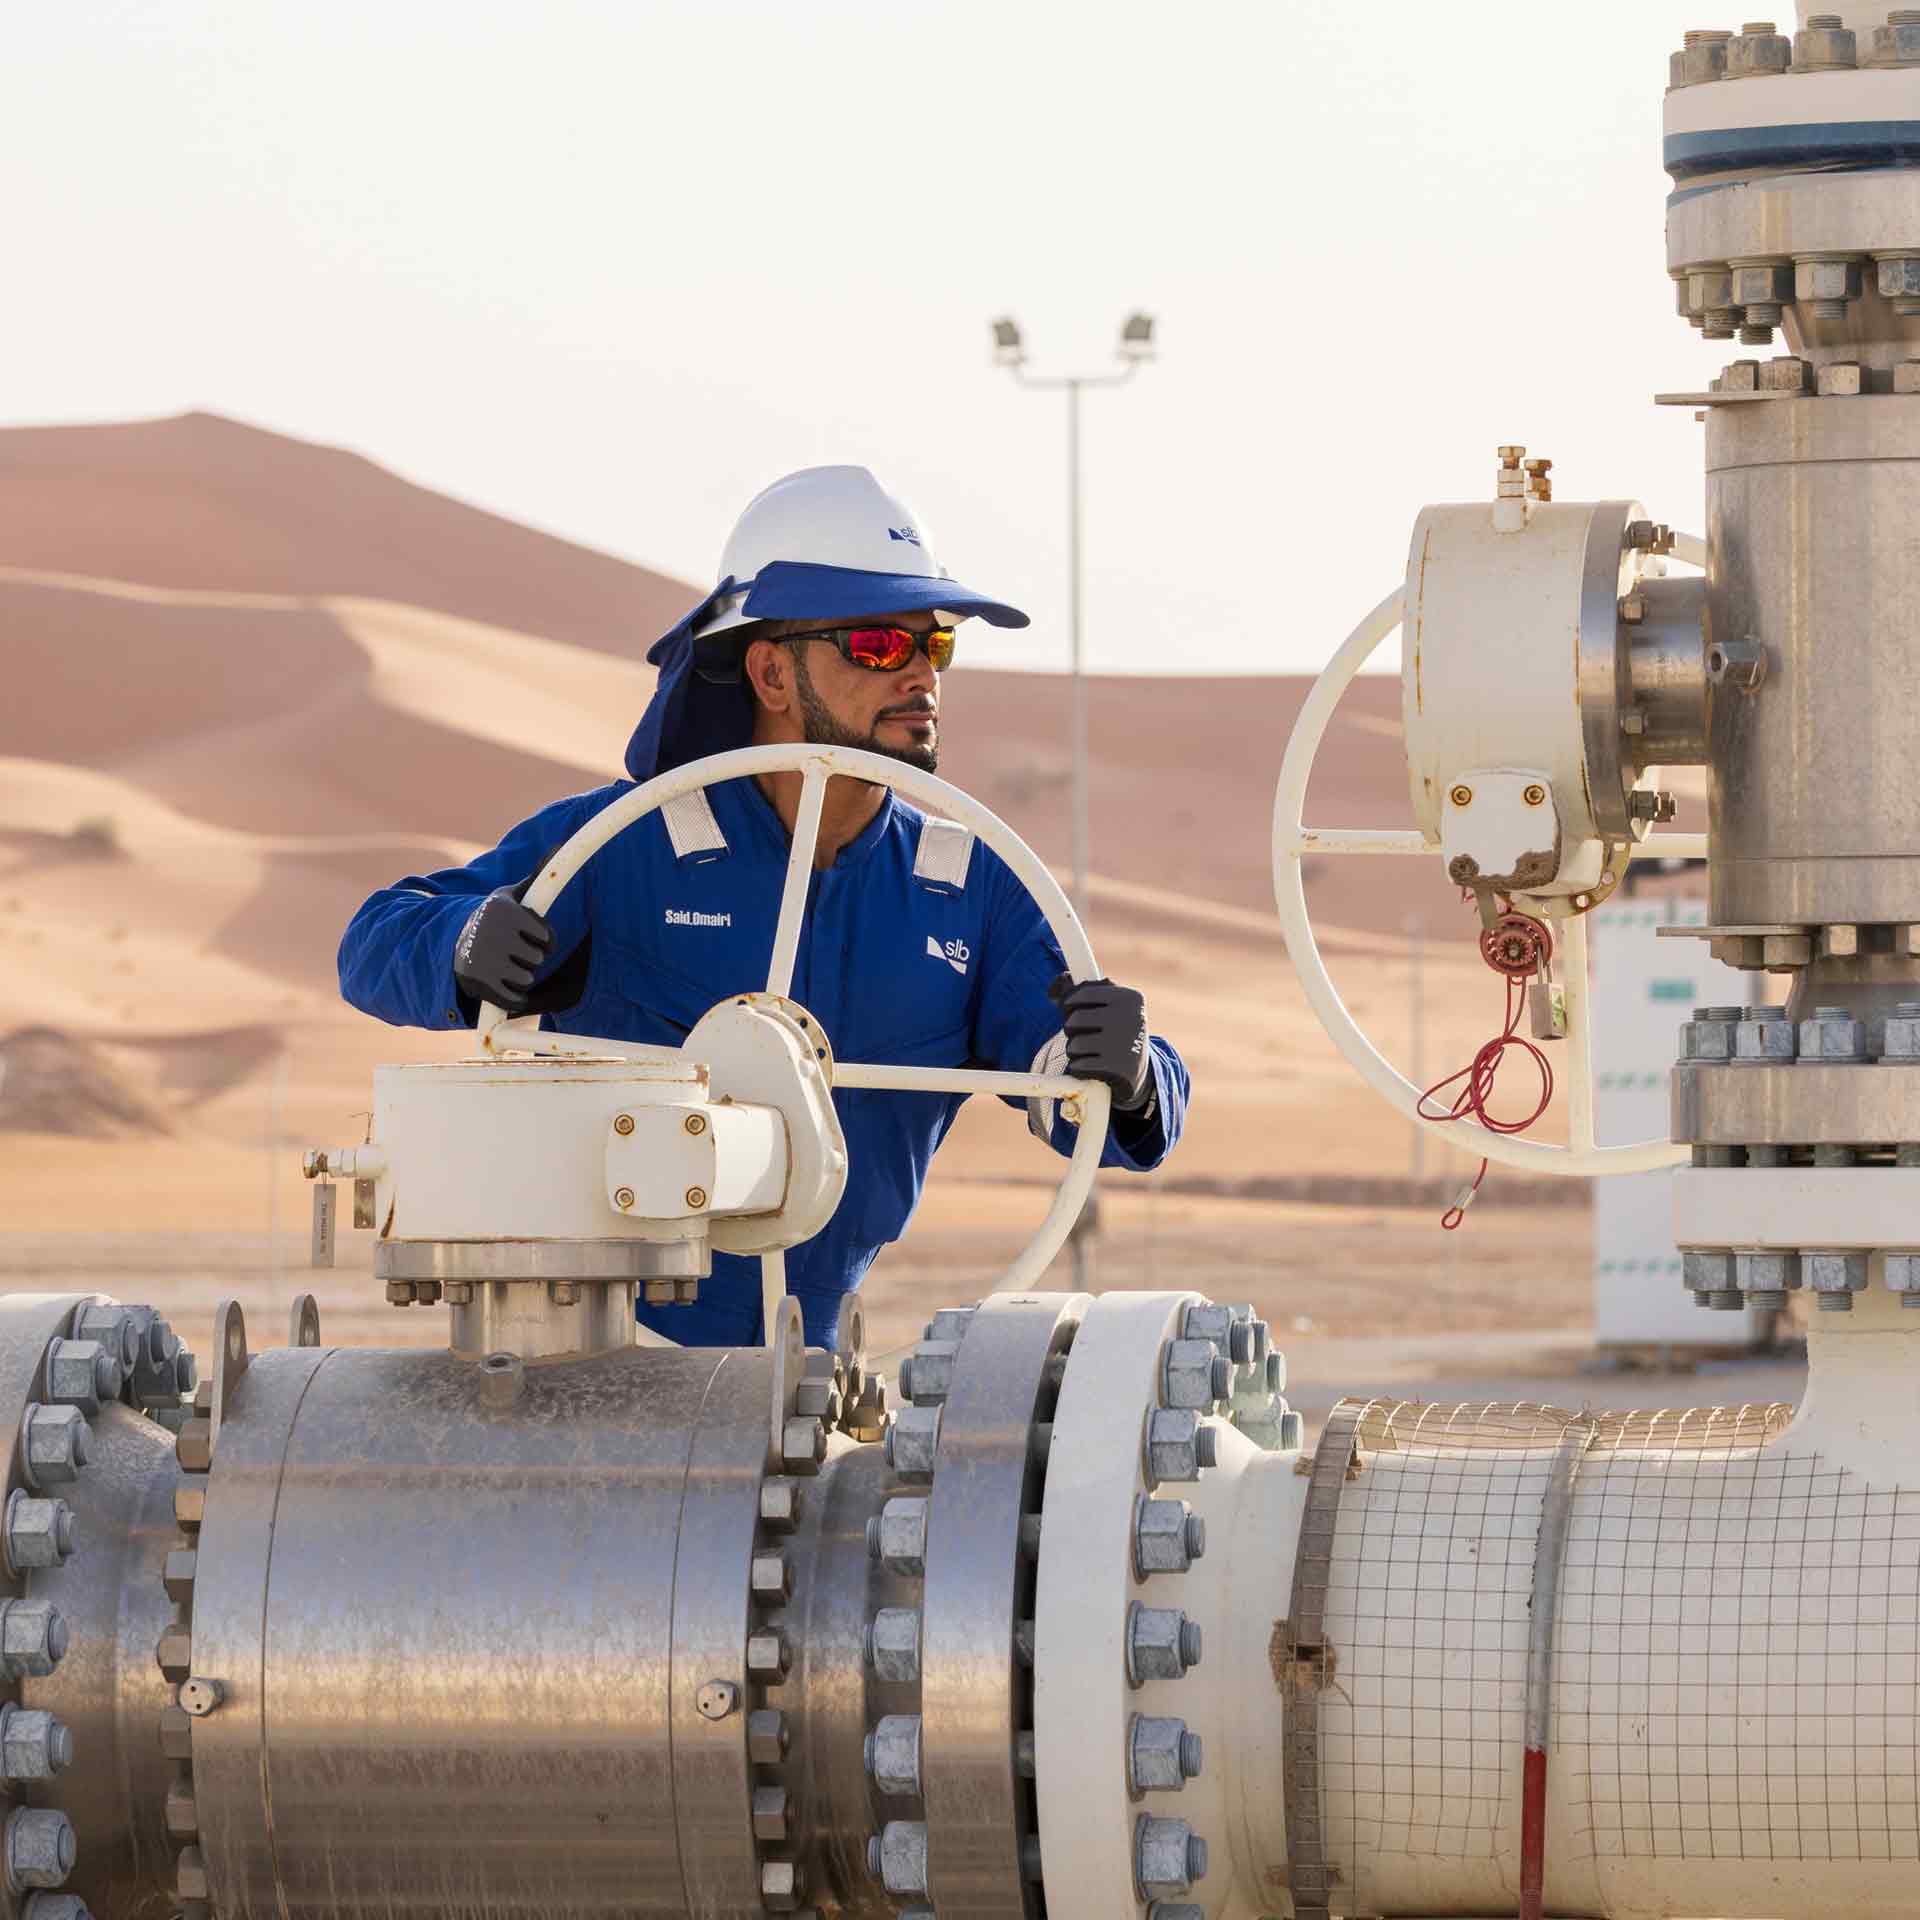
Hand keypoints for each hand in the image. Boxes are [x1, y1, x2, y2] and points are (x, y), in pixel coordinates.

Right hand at [453, 887, 553, 1014]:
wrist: (457, 947)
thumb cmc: (495, 920)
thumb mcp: (511, 896)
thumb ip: (537, 876)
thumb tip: (556, 846)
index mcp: (503, 911)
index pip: (548, 938)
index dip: (545, 940)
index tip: (533, 937)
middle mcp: (491, 934)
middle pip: (538, 959)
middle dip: (532, 957)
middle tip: (515, 950)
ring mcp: (484, 960)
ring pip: (528, 979)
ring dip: (523, 976)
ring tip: (507, 964)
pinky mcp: (479, 984)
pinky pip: (515, 999)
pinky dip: (515, 996)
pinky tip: (506, 984)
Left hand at [1048, 974, 1152, 1110]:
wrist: (1139, 1067)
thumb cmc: (1117, 1028)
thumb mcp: (1112, 1006)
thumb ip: (1084, 993)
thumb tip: (1055, 987)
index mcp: (1129, 998)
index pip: (1084, 993)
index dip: (1069, 1002)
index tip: (1068, 1007)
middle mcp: (1128, 1019)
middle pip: (1075, 1019)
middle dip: (1070, 1028)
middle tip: (1080, 1032)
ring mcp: (1123, 1045)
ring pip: (1074, 1044)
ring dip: (1073, 1049)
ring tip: (1085, 1050)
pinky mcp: (1117, 1069)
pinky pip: (1078, 1065)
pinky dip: (1078, 1066)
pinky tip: (1088, 1064)